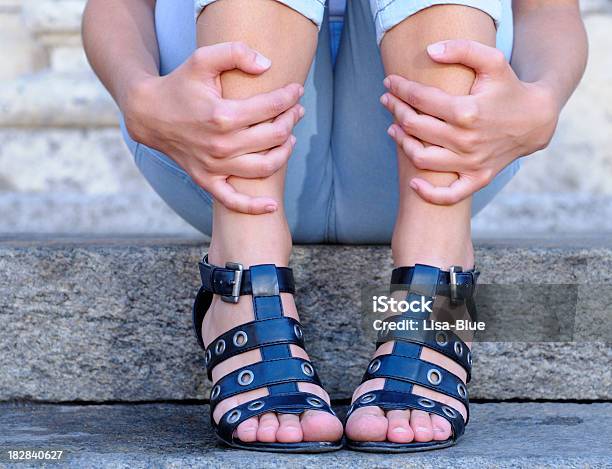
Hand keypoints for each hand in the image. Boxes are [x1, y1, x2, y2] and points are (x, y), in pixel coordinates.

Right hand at [123, 42, 304, 213]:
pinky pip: (233, 201)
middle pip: (274, 136)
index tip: (297, 90)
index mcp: (223, 115)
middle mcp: (221, 145)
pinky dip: (254, 207)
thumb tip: (268, 65)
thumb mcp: (202, 58)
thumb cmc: (179, 85)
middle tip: (296, 111)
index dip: (289, 97)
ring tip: (290, 138)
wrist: (149, 114)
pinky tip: (272, 205)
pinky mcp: (207, 180)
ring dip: (285, 153)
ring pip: (264, 167)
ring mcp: (214, 166)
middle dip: (291, 120)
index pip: (271, 107)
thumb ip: (235, 53)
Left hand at [381, 39, 559, 204]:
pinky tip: (413, 182)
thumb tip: (429, 51)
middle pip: (415, 127)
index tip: (390, 82)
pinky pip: (449, 195)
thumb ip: (462, 49)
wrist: (535, 119)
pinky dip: (429, 194)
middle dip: (396, 110)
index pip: (420, 99)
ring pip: (422, 158)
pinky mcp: (478, 178)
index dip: (400, 89)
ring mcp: (471, 162)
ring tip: (393, 129)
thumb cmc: (508, 88)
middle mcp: (466, 140)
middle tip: (387, 101)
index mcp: (467, 111)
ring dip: (402, 143)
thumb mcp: (492, 60)